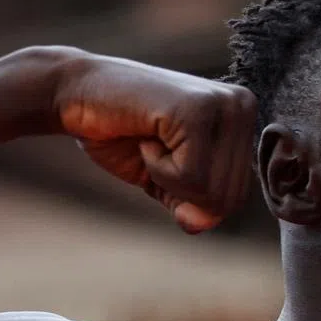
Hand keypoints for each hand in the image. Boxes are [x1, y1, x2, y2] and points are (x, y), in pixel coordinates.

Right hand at [54, 53, 256, 232]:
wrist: (77, 96)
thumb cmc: (123, 134)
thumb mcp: (168, 183)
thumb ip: (194, 208)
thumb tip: (202, 225)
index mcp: (243, 122)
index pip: (237, 197)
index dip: (193, 198)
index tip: (166, 158)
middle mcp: (243, 107)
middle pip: (228, 199)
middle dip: (181, 191)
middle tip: (155, 149)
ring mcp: (224, 105)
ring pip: (210, 192)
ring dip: (168, 178)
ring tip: (152, 140)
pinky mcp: (198, 110)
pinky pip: (190, 178)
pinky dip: (158, 168)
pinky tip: (147, 134)